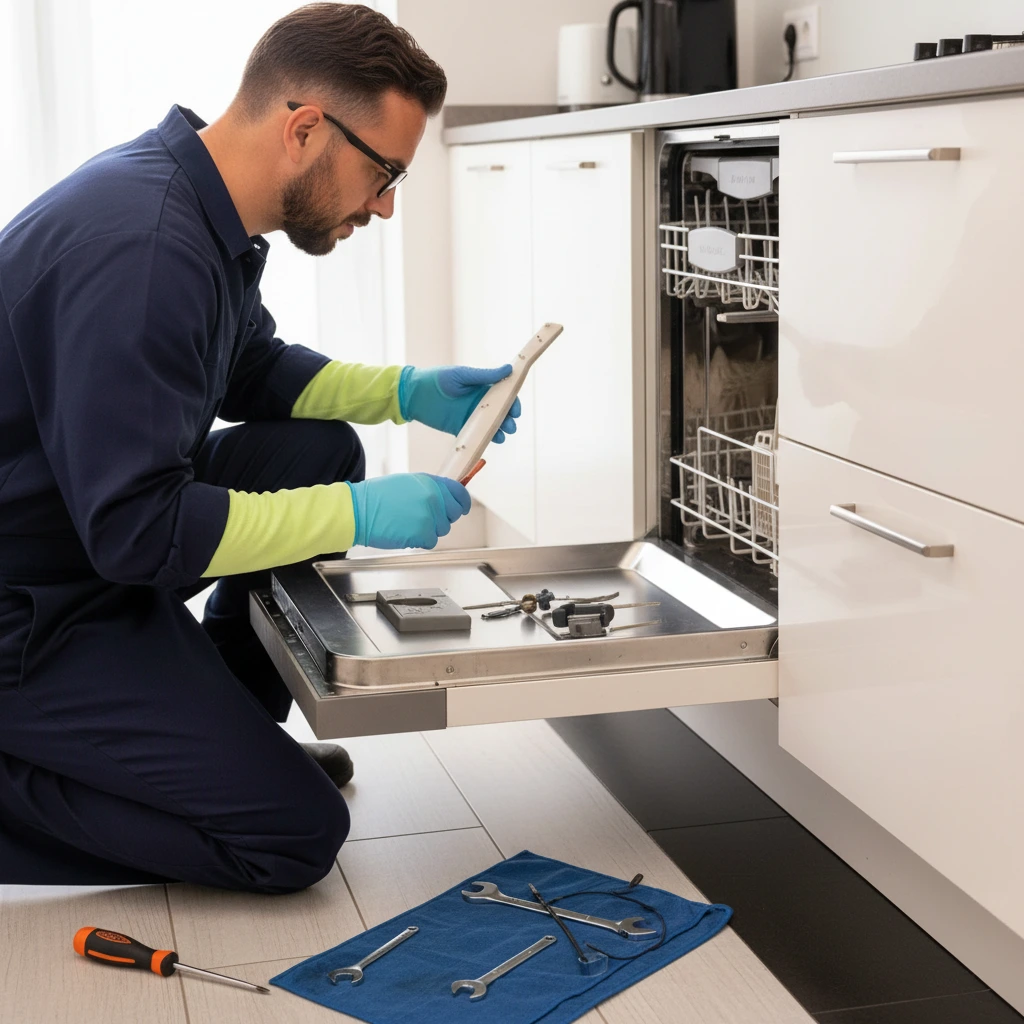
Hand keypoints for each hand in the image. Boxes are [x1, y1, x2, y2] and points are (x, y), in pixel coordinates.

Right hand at [348, 474, 471, 549]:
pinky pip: (431, 541)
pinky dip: (420, 540)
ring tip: (408, 523)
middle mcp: (433, 497)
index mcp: (430, 482)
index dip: (462, 502)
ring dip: (429, 529)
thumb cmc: (376, 497)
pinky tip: (405, 532)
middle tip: (424, 518)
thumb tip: (444, 496)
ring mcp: (429, 516)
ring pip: (442, 529)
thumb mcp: (407, 483)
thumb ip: (429, 488)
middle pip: (454, 514)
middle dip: (443, 518)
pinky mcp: (422, 533)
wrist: (359, 510)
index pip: (459, 493)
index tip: (462, 507)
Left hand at [398, 365, 521, 440]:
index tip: (516, 410)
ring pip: (491, 426)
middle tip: (510, 425)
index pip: (504, 396)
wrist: (414, 393)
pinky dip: (484, 440)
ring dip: (499, 431)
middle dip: (508, 420)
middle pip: (501, 413)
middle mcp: (479, 403)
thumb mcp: (463, 375)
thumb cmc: (438, 379)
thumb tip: (509, 370)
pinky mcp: (460, 428)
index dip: (513, 403)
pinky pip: (476, 436)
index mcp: (482, 388)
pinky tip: (489, 441)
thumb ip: (485, 376)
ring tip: (502, 435)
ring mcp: (470, 417)